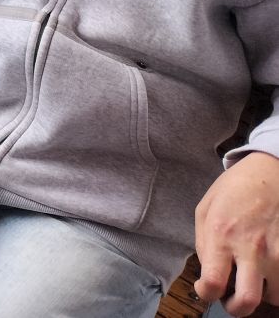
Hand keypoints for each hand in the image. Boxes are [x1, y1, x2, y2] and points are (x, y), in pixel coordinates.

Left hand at [194, 151, 278, 315]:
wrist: (271, 172)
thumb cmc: (234, 189)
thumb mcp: (205, 209)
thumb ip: (203, 243)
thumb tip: (209, 273)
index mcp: (221, 235)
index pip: (213, 283)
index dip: (206, 293)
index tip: (206, 288)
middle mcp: (251, 248)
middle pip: (247, 301)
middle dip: (236, 308)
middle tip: (232, 299)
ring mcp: (278, 253)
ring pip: (273, 297)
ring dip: (261, 293)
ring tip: (254, 277)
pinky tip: (270, 270)